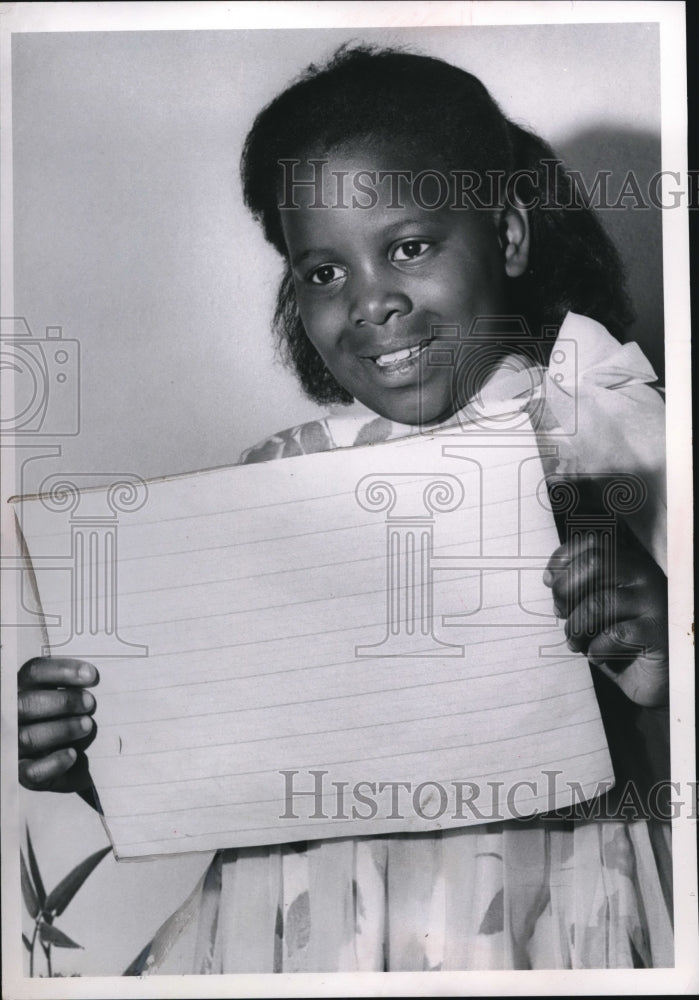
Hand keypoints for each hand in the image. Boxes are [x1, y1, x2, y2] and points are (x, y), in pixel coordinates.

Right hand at [18, 657, 97, 792]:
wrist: (59, 757)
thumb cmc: (63, 717)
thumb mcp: (64, 698)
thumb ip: (72, 687)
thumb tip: (93, 679)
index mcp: (22, 690)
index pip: (34, 673)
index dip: (62, 671)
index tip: (91, 676)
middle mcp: (12, 716)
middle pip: (27, 703)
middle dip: (63, 701)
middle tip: (90, 703)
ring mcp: (13, 744)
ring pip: (28, 737)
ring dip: (62, 729)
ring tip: (87, 725)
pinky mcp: (21, 771)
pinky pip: (32, 771)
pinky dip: (54, 762)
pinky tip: (73, 754)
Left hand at [544, 528, 668, 707]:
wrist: (657, 678)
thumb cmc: (622, 642)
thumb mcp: (597, 610)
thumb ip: (580, 589)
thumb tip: (552, 579)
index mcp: (629, 565)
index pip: (593, 543)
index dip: (564, 559)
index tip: (550, 582)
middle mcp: (644, 576)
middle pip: (593, 563)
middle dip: (566, 590)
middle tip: (561, 613)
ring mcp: (654, 601)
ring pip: (597, 602)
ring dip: (576, 628)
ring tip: (575, 642)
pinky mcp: (658, 631)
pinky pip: (614, 634)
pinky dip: (597, 648)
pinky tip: (599, 654)